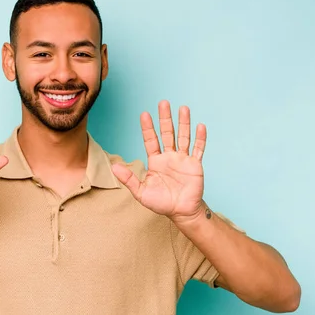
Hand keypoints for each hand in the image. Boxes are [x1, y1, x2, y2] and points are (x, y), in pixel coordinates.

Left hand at [111, 100, 205, 223]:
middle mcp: (169, 157)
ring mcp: (183, 159)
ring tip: (183, 108)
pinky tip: (200, 126)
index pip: (151, 140)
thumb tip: (114, 167)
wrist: (181, 212)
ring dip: (183, 123)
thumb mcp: (141, 192)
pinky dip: (200, 138)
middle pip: (167, 133)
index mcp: (156, 161)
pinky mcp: (195, 165)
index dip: (147, 128)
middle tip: (163, 103)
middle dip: (165, 118)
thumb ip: (129, 179)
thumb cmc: (161, 203)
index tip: (144, 114)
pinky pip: (198, 149)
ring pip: (183, 137)